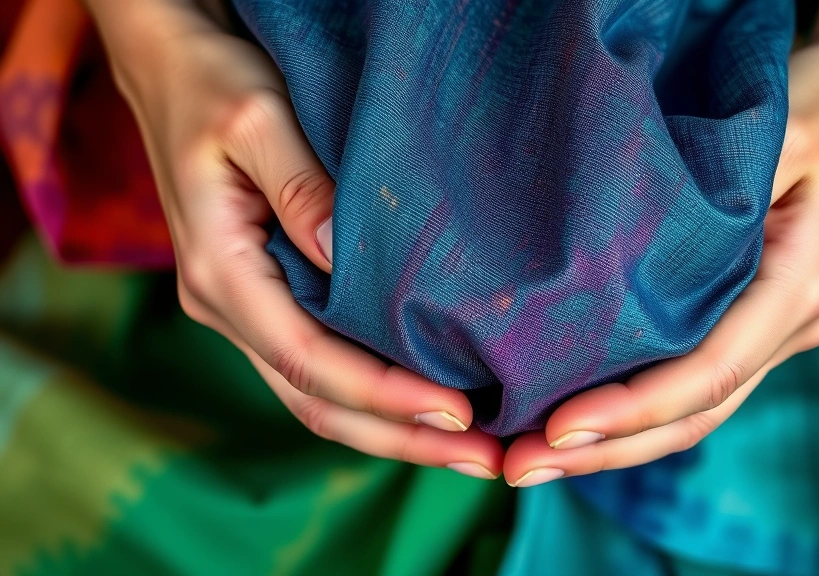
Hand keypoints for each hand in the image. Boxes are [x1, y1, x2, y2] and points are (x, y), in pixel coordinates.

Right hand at [85, 0, 502, 477]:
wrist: (170, 68)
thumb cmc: (212, 83)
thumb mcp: (257, 119)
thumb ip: (302, 188)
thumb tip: (348, 259)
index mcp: (220, 273)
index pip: (309, 360)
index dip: (384, 396)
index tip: (457, 412)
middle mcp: (226, 306)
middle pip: (316, 401)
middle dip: (399, 437)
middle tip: (482, 457)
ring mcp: (243, 308)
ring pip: (316, 396)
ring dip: (390, 430)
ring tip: (466, 448)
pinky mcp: (266, 298)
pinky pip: (317, 367)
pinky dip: (372, 397)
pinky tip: (423, 403)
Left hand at [501, 1, 818, 486]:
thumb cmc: (814, 107)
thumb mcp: (777, 134)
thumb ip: (723, 192)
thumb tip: (624, 253)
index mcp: (796, 288)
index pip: (710, 373)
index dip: (633, 411)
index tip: (556, 428)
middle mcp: (787, 326)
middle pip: (694, 415)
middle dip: (605, 450)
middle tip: (517, 467)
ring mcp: (768, 333)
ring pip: (689, 413)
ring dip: (611, 444)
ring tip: (526, 458)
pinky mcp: (744, 324)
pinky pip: (687, 383)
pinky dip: (630, 412)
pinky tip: (569, 417)